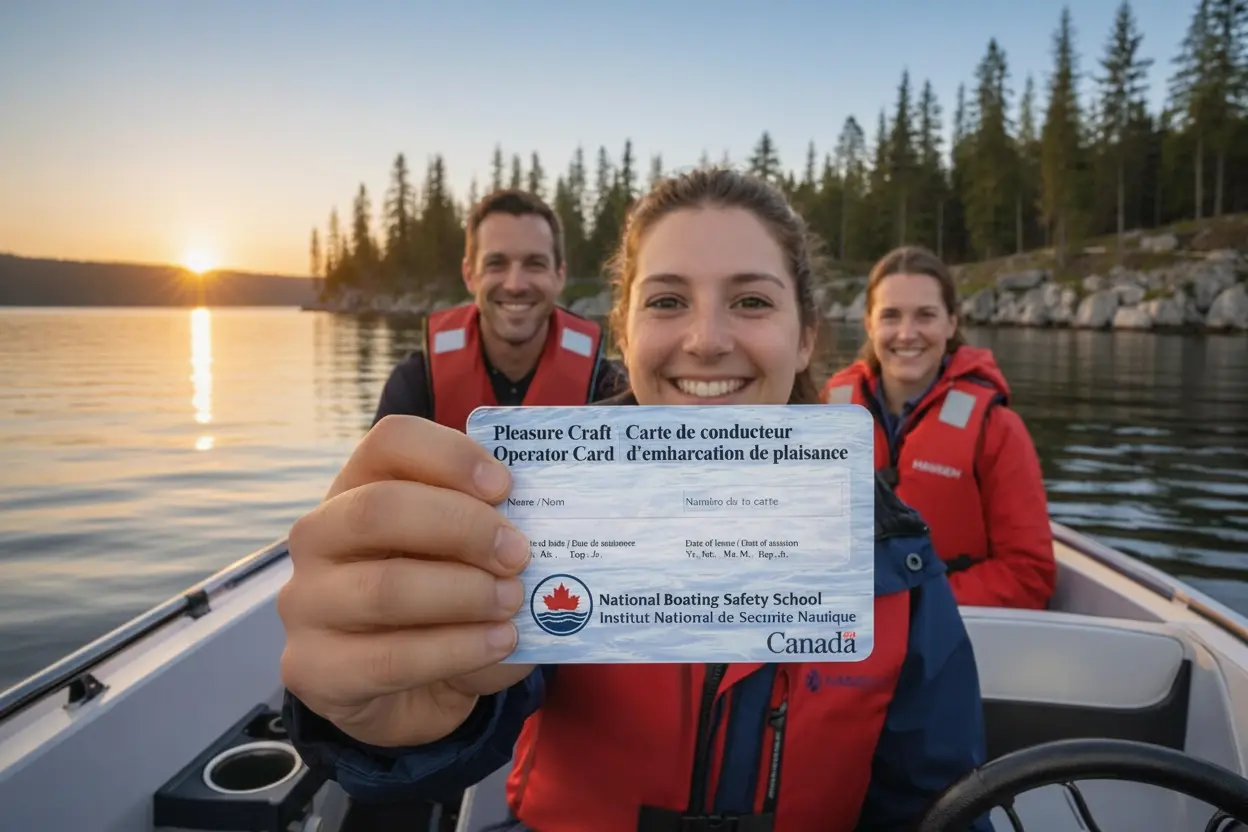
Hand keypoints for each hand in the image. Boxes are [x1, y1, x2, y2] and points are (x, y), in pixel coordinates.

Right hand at [278, 415, 534, 747]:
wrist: (403, 694)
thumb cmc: (440, 608)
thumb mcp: (467, 561)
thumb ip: (495, 542)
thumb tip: (552, 544)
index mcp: (359, 488)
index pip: (391, 442)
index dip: (451, 456)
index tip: (504, 485)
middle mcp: (321, 537)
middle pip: (381, 508)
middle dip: (462, 527)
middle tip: (518, 553)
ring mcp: (308, 604)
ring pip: (386, 587)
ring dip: (465, 594)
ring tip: (512, 602)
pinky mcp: (316, 670)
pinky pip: (391, 658)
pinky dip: (457, 649)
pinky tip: (500, 643)